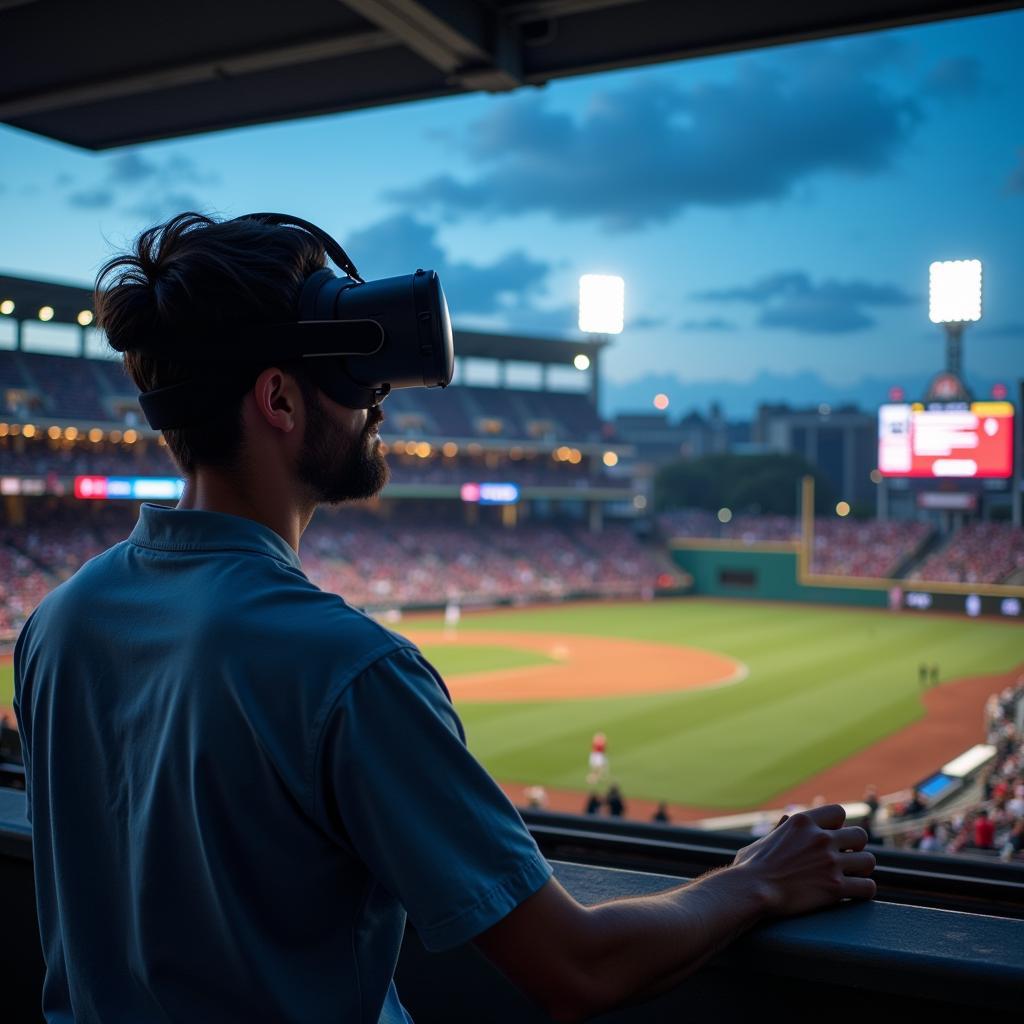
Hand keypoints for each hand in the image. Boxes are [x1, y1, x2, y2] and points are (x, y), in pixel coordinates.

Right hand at [731, 803, 875, 917]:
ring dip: (862, 869)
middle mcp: (820, 838)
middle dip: (855, 847)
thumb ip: (779, 831)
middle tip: (846, 859)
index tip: (833, 838)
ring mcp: (830, 862)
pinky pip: (867, 887)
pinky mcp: (835, 887)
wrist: (751, 890)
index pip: (838, 812)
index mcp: (802, 822)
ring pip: (869, 861)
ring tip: (853, 877)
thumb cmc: (751, 867)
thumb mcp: (763, 841)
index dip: (838, 826)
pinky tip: (855, 893)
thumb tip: (785, 820)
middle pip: (859, 835)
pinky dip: (864, 891)